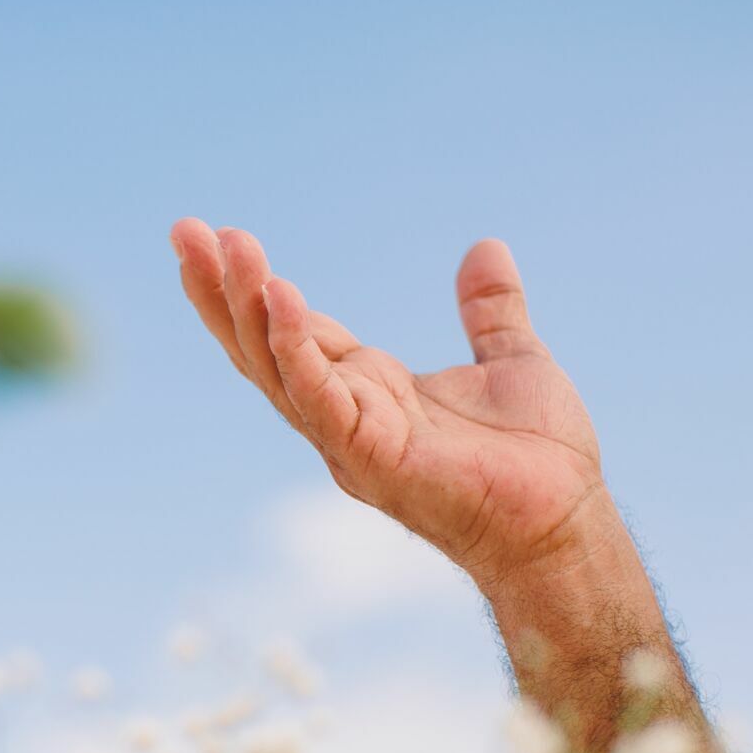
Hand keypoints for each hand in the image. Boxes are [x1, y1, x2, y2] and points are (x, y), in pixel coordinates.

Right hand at [170, 218, 607, 588]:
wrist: (568, 522)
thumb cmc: (541, 461)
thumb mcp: (512, 361)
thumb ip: (490, 312)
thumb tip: (486, 249)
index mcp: (368, 391)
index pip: (292, 332)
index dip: (254, 286)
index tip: (219, 234)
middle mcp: (344, 416)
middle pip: (262, 348)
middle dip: (220, 291)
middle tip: (184, 230)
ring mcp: (351, 440)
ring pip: (277, 369)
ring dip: (245, 308)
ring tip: (225, 247)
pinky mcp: (371, 457)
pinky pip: (320, 398)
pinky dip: (296, 349)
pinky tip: (281, 296)